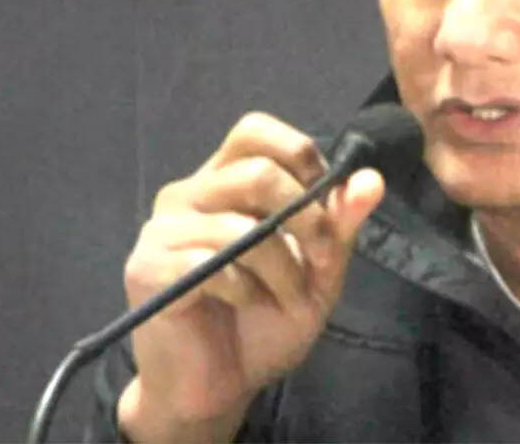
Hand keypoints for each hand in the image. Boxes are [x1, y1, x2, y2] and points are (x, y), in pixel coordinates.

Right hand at [117, 112, 385, 440]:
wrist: (219, 387)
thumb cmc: (263, 323)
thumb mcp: (316, 273)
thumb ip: (339, 225)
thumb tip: (371, 180)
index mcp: (223, 182)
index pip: (254, 131)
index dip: (298, 153)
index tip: (324, 195)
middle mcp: (187, 194)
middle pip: (255, 173)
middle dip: (305, 218)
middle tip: (320, 260)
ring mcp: (162, 230)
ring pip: (240, 226)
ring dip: (281, 268)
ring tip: (285, 297)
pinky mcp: (148, 269)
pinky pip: (211, 266)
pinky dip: (244, 289)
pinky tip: (246, 304)